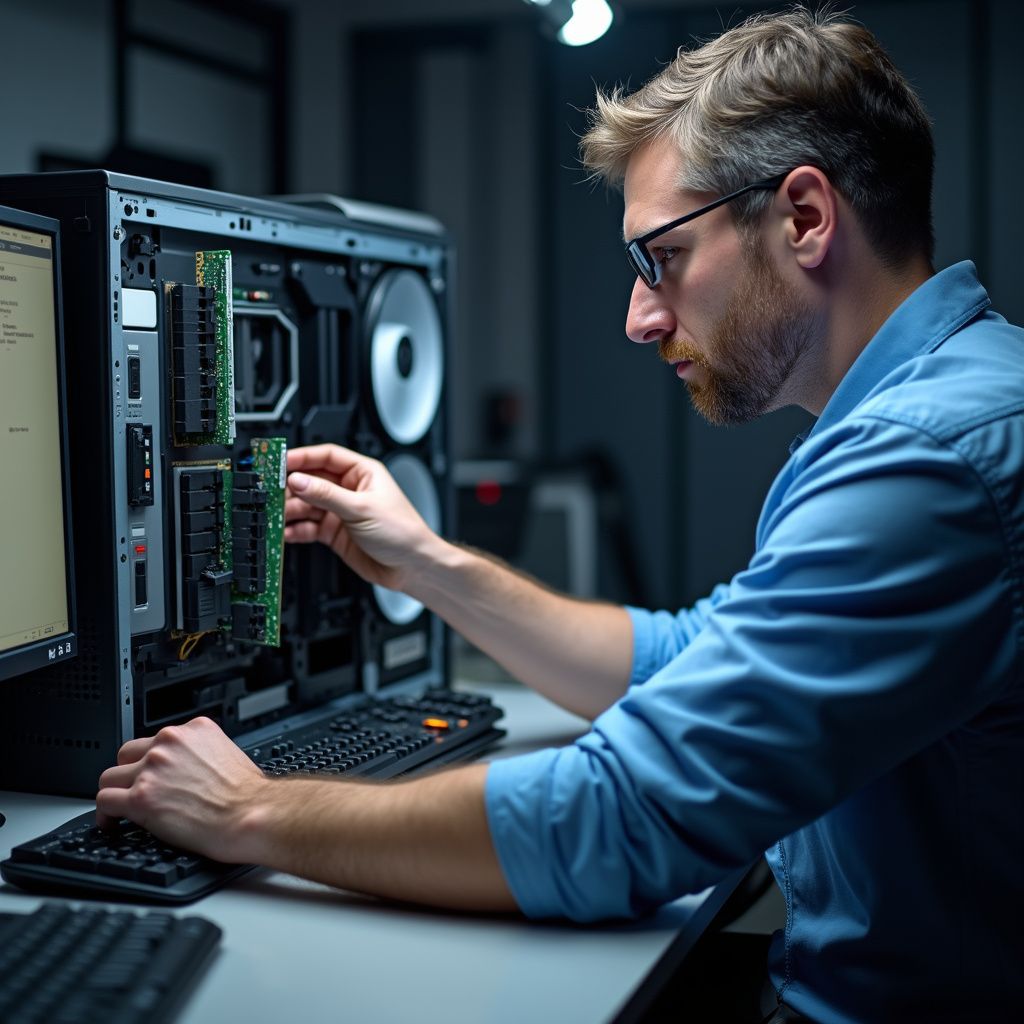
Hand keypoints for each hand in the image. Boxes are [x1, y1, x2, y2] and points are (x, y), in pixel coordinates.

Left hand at [96, 717, 267, 862]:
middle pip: (126, 754)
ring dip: (116, 794)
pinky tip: (114, 824)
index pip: (155, 740)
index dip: (150, 762)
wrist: (251, 815)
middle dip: (130, 774)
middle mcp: (169, 743)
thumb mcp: (230, 755)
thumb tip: (191, 771)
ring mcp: (152, 769)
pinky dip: (106, 816)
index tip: (151, 776)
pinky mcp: (141, 798)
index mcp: (193, 730)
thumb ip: (202, 755)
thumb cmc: (248, 794)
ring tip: (122, 811)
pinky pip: (104, 802)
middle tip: (137, 792)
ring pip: (109, 777)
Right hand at [284, 444, 442, 591]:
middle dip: (291, 487)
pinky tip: (287, 532)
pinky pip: (309, 527)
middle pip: (311, 481)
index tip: (280, 462)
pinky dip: (296, 530)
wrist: (411, 567)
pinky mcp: (334, 533)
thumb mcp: (361, 508)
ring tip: (277, 516)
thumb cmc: (403, 532)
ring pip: (307, 505)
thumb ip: (326, 495)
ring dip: (290, 510)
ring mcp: (340, 512)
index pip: (326, 457)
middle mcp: (349, 490)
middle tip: (271, 492)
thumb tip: (298, 480)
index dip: (302, 457)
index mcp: (362, 473)